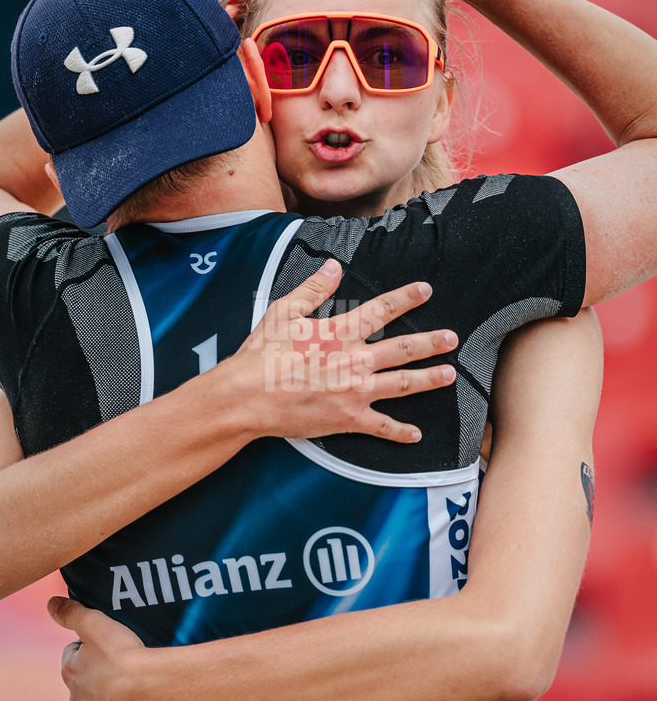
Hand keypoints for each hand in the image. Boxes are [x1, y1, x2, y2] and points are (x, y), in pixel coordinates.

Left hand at [47, 596, 149, 700]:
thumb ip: (71, 612)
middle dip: (96, 676)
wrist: (149, 689)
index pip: (72, 655)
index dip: (88, 648)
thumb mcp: (96, 623)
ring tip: (128, 689)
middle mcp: (76, 700)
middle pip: (82, 684)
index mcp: (70, 671)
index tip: (106, 645)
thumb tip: (50, 604)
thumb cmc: (124, 654)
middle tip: (120, 666)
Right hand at [235, 258, 456, 442]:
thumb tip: (334, 266)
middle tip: (452, 338)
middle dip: (431, 342)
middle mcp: (354, 360)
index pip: (382, 310)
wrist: (248, 397)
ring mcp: (355, 391)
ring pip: (402, 384)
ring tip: (449, 375)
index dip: (406, 298)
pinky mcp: (348, 419)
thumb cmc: (261, 354)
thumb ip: (314, 288)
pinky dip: (400, 432)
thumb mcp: (284, 312)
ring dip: (429, 380)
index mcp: (340, 332)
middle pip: (403, 348)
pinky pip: (381, 426)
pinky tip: (416, 434)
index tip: (426, 290)